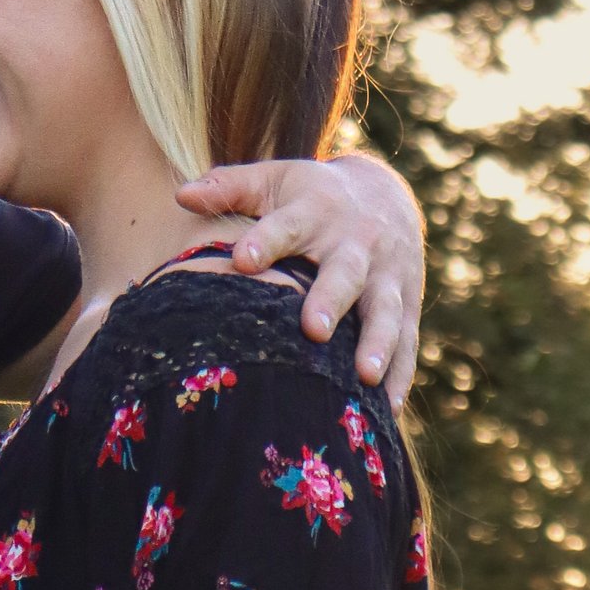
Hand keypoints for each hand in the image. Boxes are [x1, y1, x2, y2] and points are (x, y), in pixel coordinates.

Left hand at [175, 151, 424, 412]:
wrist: (385, 196)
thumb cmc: (311, 197)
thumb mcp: (274, 181)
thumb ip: (230, 189)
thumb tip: (182, 196)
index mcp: (317, 212)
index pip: (289, 225)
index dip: (267, 240)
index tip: (243, 259)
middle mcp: (357, 244)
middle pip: (345, 273)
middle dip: (330, 300)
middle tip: (313, 329)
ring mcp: (386, 276)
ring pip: (384, 311)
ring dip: (378, 343)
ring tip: (365, 375)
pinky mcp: (406, 304)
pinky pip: (407, 342)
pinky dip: (400, 373)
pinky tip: (386, 408)